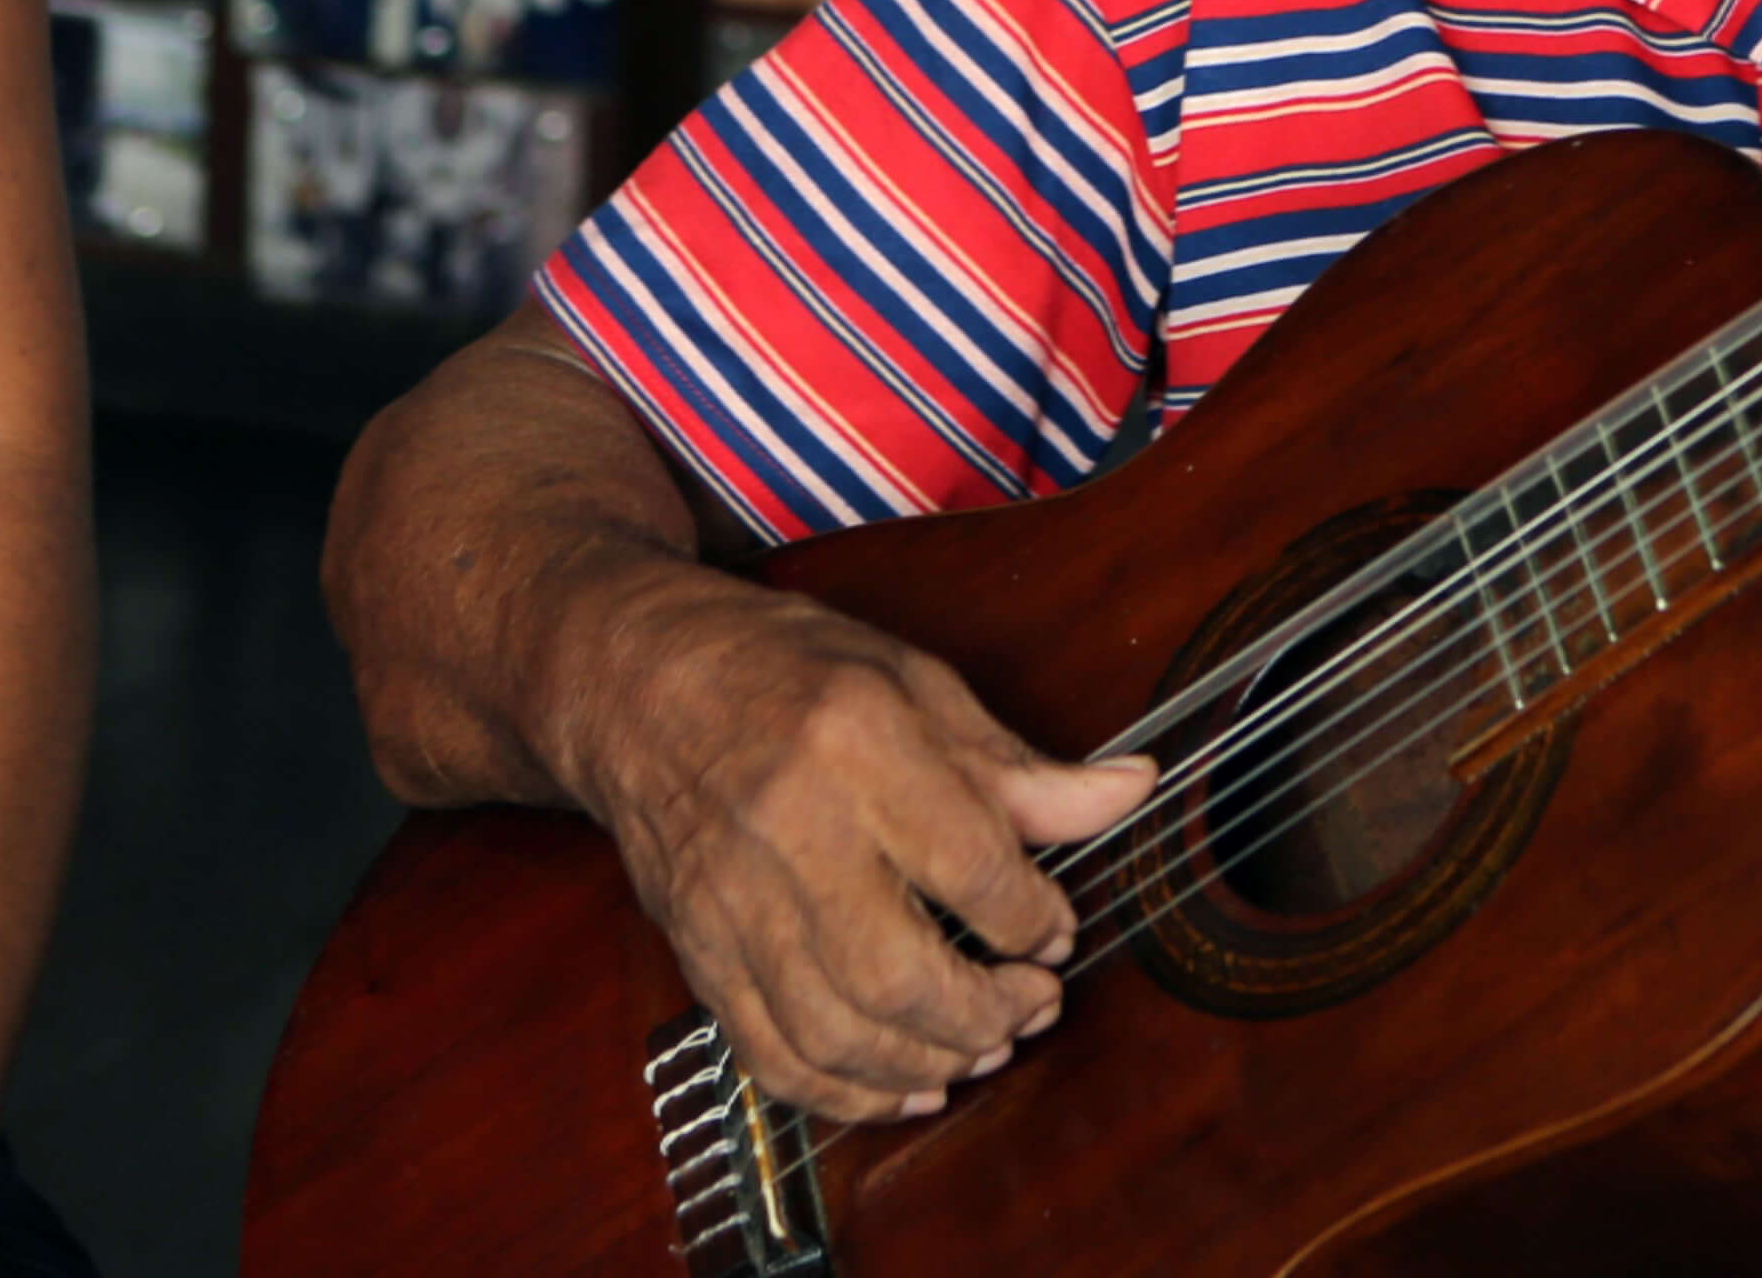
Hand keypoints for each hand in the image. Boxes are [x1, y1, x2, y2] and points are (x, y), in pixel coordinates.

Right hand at [553, 565, 1152, 1124]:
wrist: (633, 679)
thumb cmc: (782, 669)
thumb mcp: (914, 684)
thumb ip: (1017, 766)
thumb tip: (1128, 794)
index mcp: (855, 742)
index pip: (970, 865)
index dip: (1034, 917)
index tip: (1054, 927)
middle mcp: (788, 827)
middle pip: (898, 973)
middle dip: (986, 1014)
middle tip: (1032, 1005)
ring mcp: (731, 900)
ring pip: (835, 1032)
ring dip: (927, 1062)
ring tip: (980, 1047)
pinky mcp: (698, 949)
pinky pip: (770, 1055)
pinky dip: (844, 1092)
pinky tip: (900, 1083)